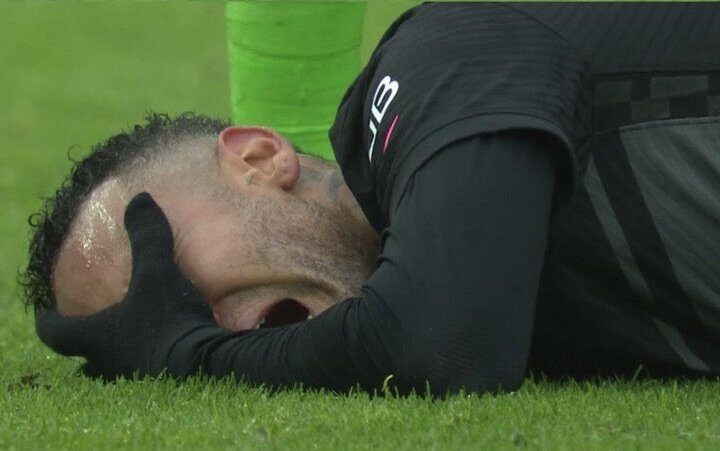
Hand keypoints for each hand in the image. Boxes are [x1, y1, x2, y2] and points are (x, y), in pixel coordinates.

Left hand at [35, 192, 215, 378]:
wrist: (207, 364)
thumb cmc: (169, 319)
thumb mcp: (157, 271)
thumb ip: (147, 236)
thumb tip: (140, 199)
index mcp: (96, 337)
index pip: (56, 333)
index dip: (47, 321)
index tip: (42, 313)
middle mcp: (108, 364)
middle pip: (83, 360)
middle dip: (85, 347)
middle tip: (93, 331)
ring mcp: (134, 380)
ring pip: (114, 372)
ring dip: (117, 358)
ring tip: (131, 342)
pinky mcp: (163, 387)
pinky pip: (146, 375)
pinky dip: (149, 364)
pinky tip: (166, 351)